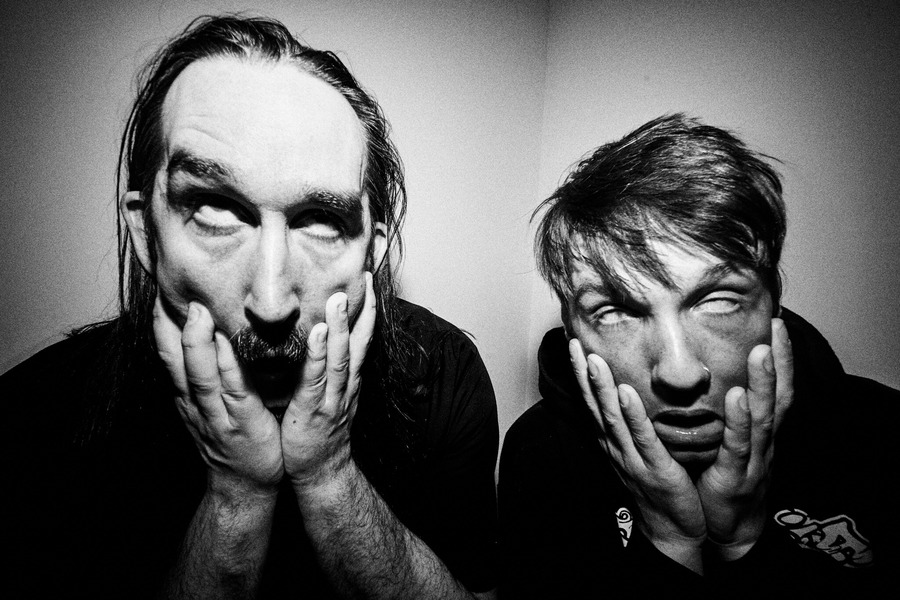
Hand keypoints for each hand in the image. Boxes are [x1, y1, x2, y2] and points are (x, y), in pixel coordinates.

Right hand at [153, 297, 283, 499]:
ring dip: (198, 344)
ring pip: (201, 377)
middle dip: (170, 327)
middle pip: (175, 361)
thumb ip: (208, 372)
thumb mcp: (209, 404)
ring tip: (198, 311)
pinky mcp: (243, 424)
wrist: (244, 487)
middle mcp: (195, 403)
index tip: (158, 291)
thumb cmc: (232, 438)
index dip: (160, 324)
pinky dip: (232, 367)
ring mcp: (217, 415)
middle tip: (168, 292)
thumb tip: (207, 332)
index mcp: (186, 395)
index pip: (167, 354)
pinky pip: (235, 392)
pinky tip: (233, 345)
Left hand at [281, 272, 376, 492]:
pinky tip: (314, 333)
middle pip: (357, 343)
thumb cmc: (321, 433)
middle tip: (363, 278)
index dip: (367, 310)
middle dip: (361, 310)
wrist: (322, 473)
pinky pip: (316, 379)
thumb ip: (330, 370)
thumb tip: (323, 340)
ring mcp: (332, 398)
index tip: (367, 280)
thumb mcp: (332, 396)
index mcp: (350, 379)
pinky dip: (316, 355)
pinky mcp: (313, 410)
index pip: (362, 339)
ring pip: (340, 358)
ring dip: (339, 328)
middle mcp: (346, 385)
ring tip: (338, 299)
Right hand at [569, 340, 706, 556]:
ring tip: (593, 359)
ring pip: (612, 418)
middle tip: (575, 343)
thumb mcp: (641, 452)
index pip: (592, 403)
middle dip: (583, 374)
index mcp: (612, 442)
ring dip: (601, 387)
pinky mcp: (655, 468)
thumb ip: (634, 425)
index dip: (582, 375)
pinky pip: (641, 437)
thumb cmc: (661, 489)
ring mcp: (632, 458)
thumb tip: (632, 392)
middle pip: (595, 406)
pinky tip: (626, 392)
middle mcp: (616, 448)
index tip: (575, 345)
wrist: (674, 530)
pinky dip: (632, 414)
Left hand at [697, 318, 793, 557]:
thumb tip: (719, 372)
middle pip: (778, 397)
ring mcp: (753, 459)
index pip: (777, 389)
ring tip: (760, 352)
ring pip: (763, 417)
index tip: (778, 325)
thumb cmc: (728, 478)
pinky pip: (738, 445)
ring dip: (763, 383)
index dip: (783, 359)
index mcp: (762, 432)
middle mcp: (764, 442)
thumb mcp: (733, 440)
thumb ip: (731, 410)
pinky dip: (739, 420)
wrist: (727, 527)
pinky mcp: (735, 475)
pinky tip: (736, 397)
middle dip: (779, 361)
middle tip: (778, 327)